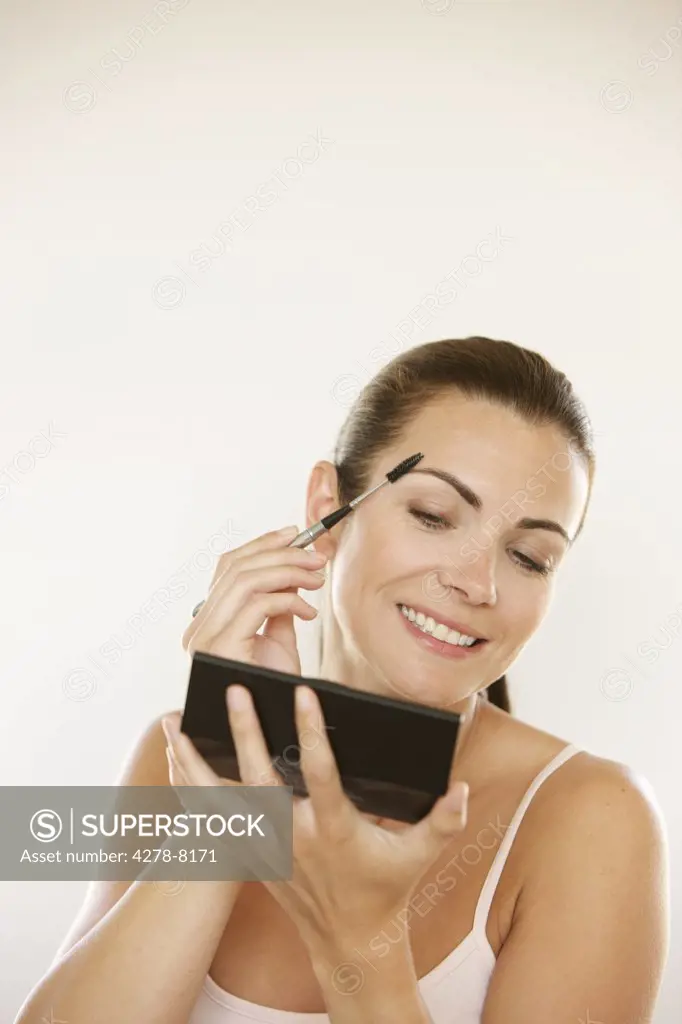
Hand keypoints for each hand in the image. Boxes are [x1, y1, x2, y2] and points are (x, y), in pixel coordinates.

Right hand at [181, 525, 326, 674]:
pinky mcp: (222, 647)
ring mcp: (205, 638)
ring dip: (288, 571)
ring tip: (316, 577)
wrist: (269, 731)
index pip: (227, 567)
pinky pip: (257, 605)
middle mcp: (198, 627)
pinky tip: (308, 612)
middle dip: (281, 553)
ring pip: (246, 580)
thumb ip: (277, 606)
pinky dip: (288, 600)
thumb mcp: (277, 640)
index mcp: (206, 621)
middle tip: (315, 555)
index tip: (293, 534)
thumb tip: (292, 573)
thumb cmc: (271, 689)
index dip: (261, 544)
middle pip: (237, 567)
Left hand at [201, 684, 467, 957]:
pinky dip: (192, 788)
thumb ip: (443, 821)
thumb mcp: (419, 855)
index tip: (304, 692)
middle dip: (246, 733)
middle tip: (235, 689)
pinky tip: (175, 760)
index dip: (311, 732)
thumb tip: (462, 789)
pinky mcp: (251, 853)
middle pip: (261, 778)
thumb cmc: (386, 889)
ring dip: (195, 761)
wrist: (350, 940)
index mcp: (334, 829)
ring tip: (174, 722)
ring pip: (221, 799)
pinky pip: (213, 817)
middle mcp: (294, 835)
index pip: (320, 773)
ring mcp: (267, 846)